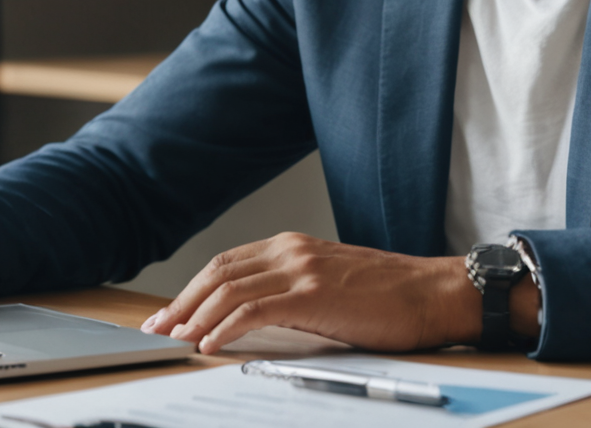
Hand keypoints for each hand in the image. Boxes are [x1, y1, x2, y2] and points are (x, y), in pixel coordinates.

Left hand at [137, 232, 534, 354]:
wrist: (435, 294)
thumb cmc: (391, 298)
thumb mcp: (331, 286)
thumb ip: (292, 294)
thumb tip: (252, 322)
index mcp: (292, 247)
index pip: (227, 264)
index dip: (192, 289)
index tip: (169, 313)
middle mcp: (291, 250)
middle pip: (218, 272)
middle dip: (181, 301)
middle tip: (155, 327)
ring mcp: (301, 269)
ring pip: (229, 289)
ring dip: (194, 316)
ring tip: (173, 338)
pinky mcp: (313, 294)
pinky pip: (253, 310)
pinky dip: (223, 326)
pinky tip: (208, 343)